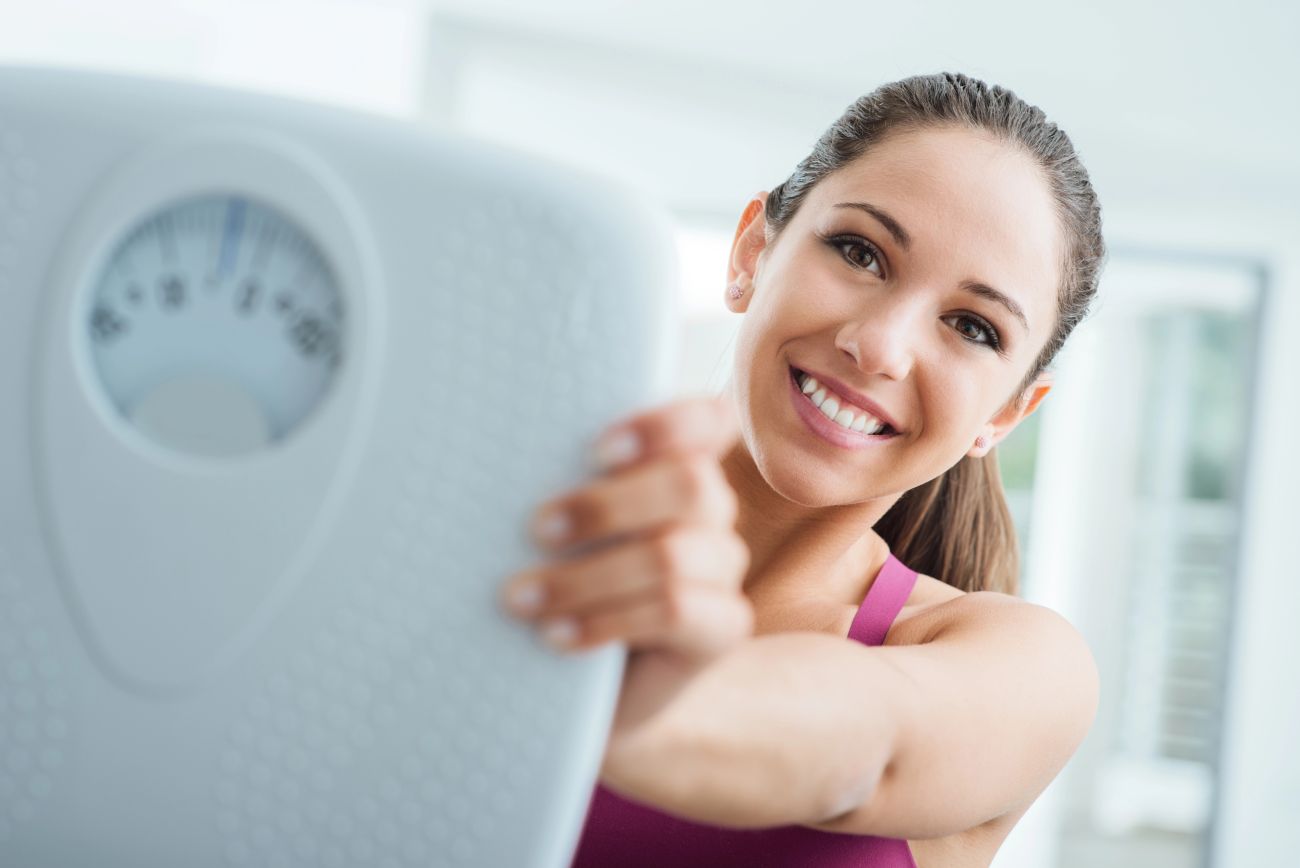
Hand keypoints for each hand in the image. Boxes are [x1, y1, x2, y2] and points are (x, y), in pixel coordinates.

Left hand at [497, 393, 754, 758]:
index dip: (664, 425)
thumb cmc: (562, 579)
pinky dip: (607, 622)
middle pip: (690, 484)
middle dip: (605, 507)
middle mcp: (712, 510)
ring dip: (586, 578)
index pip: (705, 421)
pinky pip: (675, 613)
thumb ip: (559, 485)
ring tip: (521, 599)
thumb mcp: (559, 528)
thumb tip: (495, 456)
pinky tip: (556, 635)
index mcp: (679, 464)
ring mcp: (722, 568)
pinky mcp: (722, 627)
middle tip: (536, 529)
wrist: (589, 683)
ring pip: (672, 556)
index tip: (596, 450)